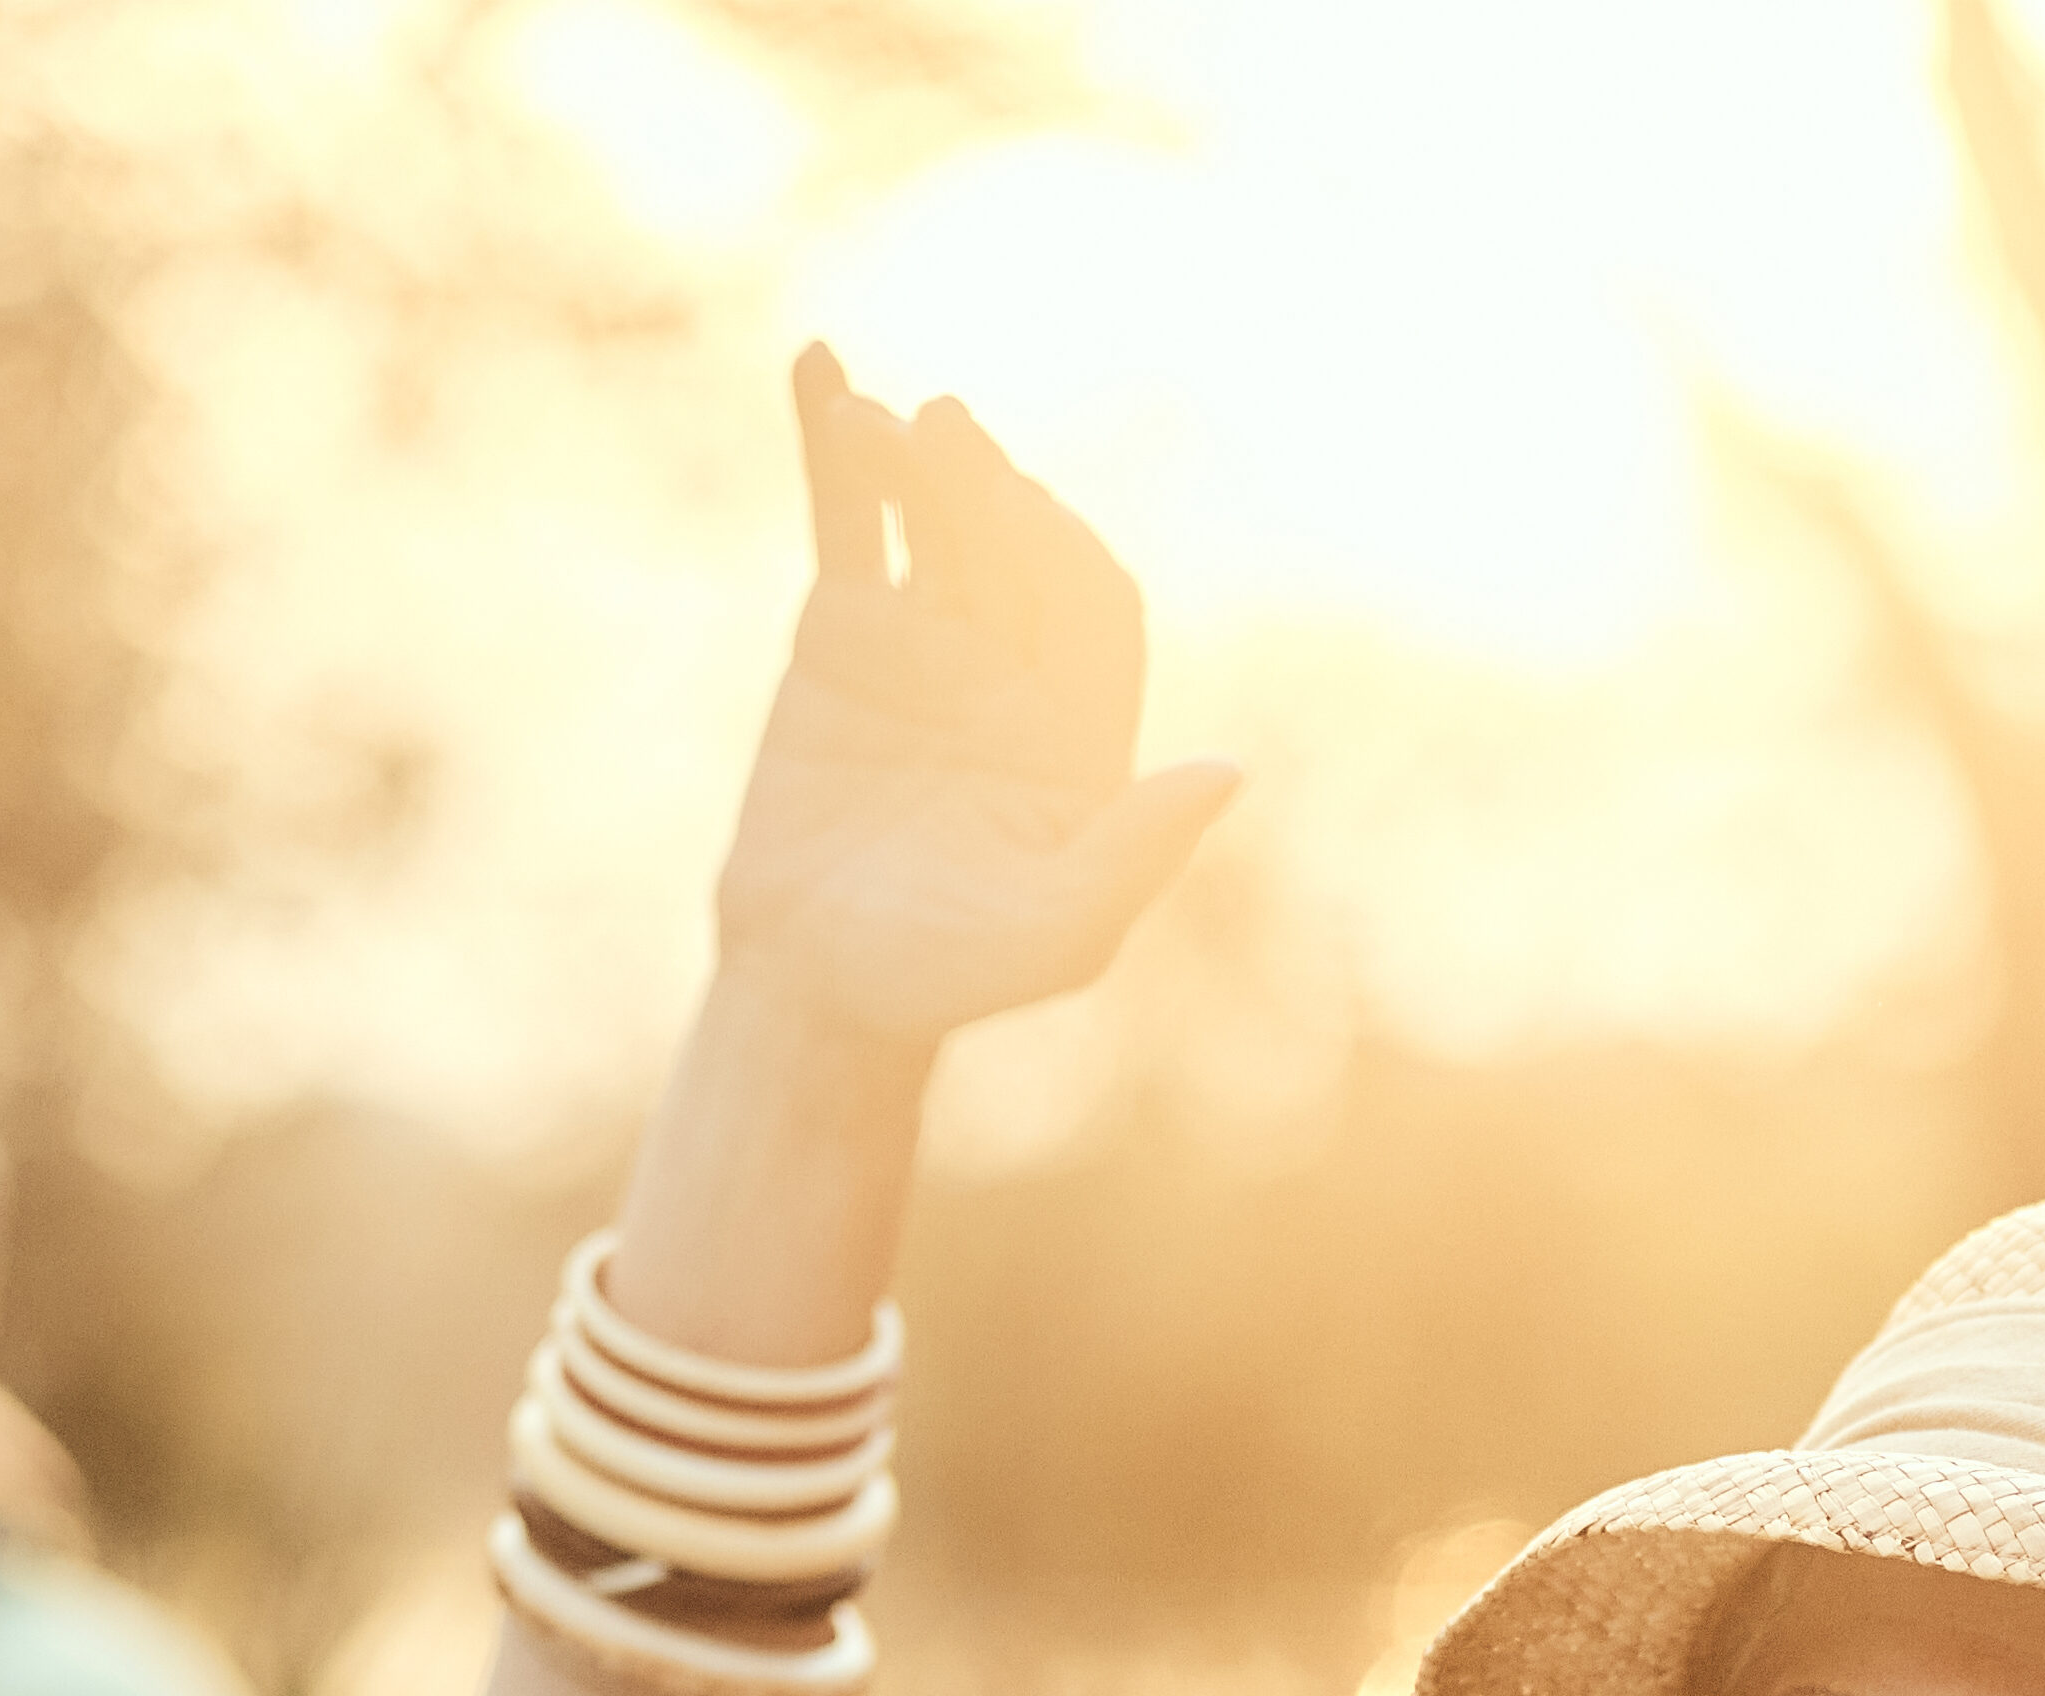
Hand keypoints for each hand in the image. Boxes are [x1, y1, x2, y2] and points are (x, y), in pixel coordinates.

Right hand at [704, 346, 1241, 1059]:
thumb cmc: (947, 973)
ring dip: (911, 460)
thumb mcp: (1057, 934)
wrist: (816, 980)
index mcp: (1082, 722)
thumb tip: (1228, 772)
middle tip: (942, 433)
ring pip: (932, 523)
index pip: (1093, 606)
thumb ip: (1135, 854)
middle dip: (982, 491)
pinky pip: (847, 524)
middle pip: (1011, 550)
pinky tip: (818, 367)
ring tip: (871, 417)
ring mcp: (932, 641)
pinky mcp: (847, 634)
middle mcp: (1016, 667)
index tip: (1015, 513)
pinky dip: (832, 452)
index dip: (1061, 553)